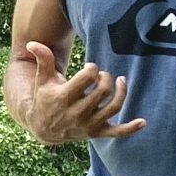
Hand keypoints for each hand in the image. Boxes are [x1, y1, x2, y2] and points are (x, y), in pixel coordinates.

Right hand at [20, 41, 145, 145]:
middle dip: (105, 78)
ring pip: (113, 107)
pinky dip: (131, 128)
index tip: (90, 68)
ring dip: (121, 92)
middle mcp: (77, 113)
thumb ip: (42, 60)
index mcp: (64, 98)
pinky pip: (117, 132)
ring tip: (120, 80)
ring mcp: (88, 124)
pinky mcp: (97, 133)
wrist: (44, 128)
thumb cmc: (44, 98)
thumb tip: (33, 42)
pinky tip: (143, 121)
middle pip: (102, 91)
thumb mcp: (41, 79)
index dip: (92, 69)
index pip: (87, 78)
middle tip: (102, 75)